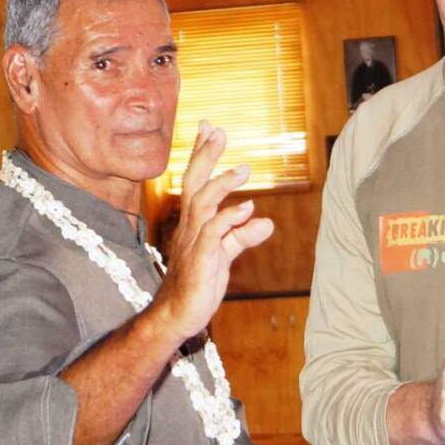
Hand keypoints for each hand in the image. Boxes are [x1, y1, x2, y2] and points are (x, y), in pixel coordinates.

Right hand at [153, 121, 274, 340]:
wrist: (178, 316)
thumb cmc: (197, 285)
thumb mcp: (223, 256)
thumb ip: (242, 237)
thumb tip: (266, 222)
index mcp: (193, 223)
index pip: (195, 182)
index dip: (201, 154)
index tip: (208, 128)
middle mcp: (189, 227)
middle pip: (194, 183)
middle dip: (205, 156)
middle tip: (217, 131)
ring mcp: (193, 243)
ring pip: (203, 204)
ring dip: (222, 184)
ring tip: (245, 168)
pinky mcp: (200, 261)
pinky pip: (213, 235)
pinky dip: (229, 219)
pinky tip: (247, 208)